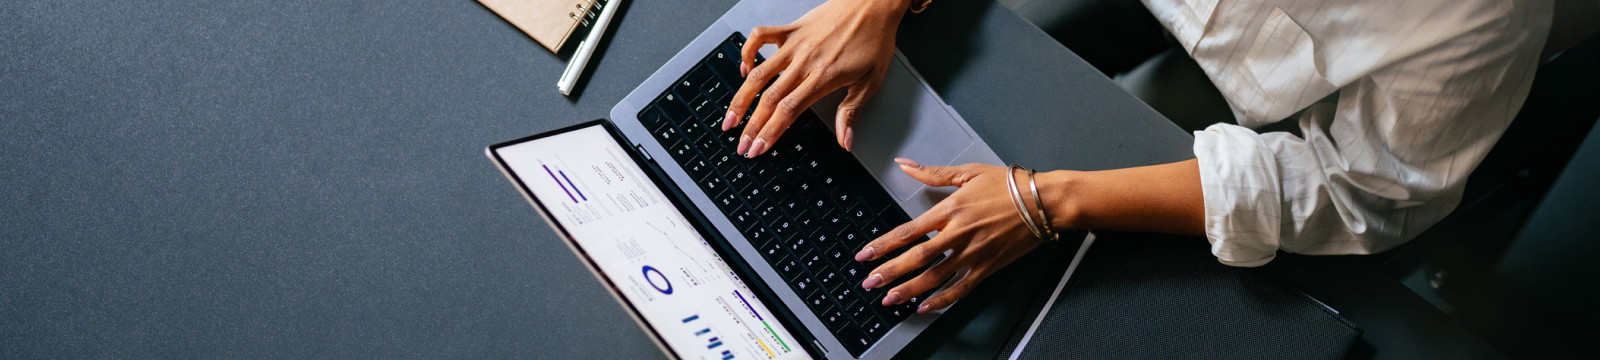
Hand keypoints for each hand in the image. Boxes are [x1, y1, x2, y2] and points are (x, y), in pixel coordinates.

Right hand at [724, 0, 908, 156]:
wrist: (874, 4)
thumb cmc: (874, 39)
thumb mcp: (871, 81)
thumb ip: (852, 112)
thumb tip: (845, 141)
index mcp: (824, 77)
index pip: (788, 111)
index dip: (770, 133)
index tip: (758, 148)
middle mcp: (805, 61)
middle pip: (769, 99)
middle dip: (752, 126)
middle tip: (741, 144)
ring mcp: (795, 44)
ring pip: (759, 73)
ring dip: (741, 99)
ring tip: (731, 118)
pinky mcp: (791, 29)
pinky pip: (760, 36)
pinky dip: (747, 52)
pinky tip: (744, 69)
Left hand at [855, 159, 1048, 312]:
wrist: (1043, 202)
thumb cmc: (1009, 185)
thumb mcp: (968, 172)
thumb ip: (933, 173)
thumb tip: (905, 166)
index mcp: (949, 210)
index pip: (907, 232)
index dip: (883, 245)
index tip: (865, 255)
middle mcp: (958, 234)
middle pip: (915, 258)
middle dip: (888, 272)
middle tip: (869, 283)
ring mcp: (973, 253)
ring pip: (934, 277)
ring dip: (909, 290)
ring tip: (889, 299)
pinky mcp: (987, 267)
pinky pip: (961, 288)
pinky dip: (942, 300)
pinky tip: (925, 306)